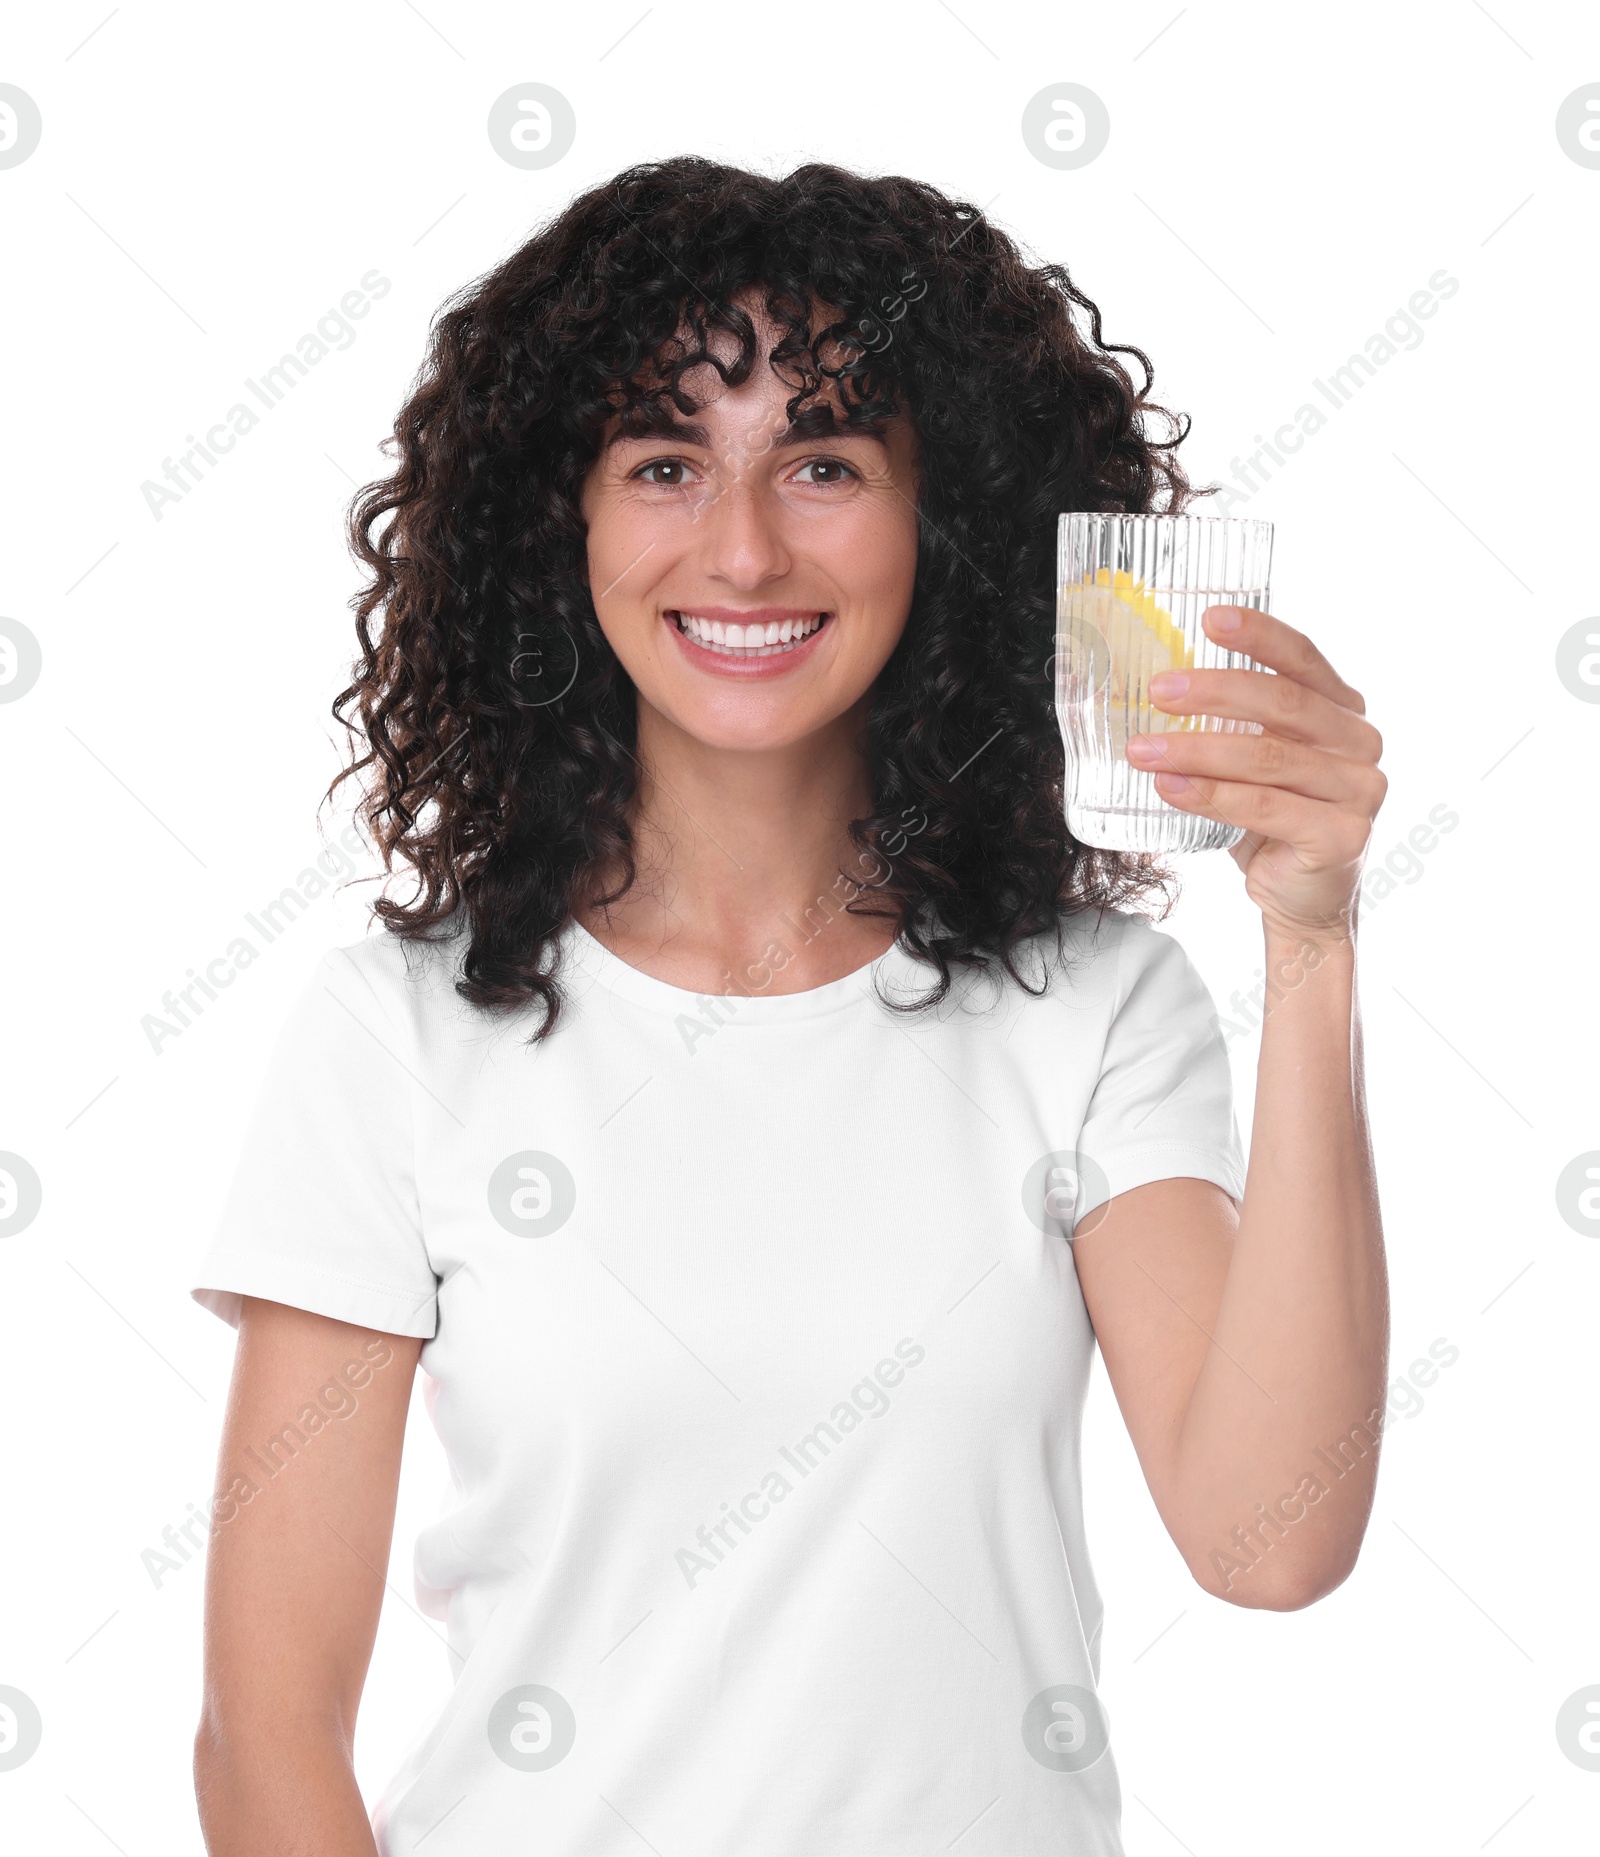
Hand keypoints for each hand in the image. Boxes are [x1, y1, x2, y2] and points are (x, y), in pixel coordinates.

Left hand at [1125, 605, 1385, 944]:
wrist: (1303, 901)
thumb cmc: (1273, 823)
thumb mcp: (1258, 763)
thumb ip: (1235, 725)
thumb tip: (1157, 687)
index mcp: (1343, 712)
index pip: (1303, 660)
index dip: (1259, 635)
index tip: (1210, 618)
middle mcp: (1360, 744)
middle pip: (1284, 704)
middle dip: (1214, 692)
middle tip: (1157, 690)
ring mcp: (1359, 791)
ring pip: (1268, 758)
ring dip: (1197, 749)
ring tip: (1143, 749)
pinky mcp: (1341, 835)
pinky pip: (1266, 807)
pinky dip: (1212, 795)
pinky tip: (1170, 788)